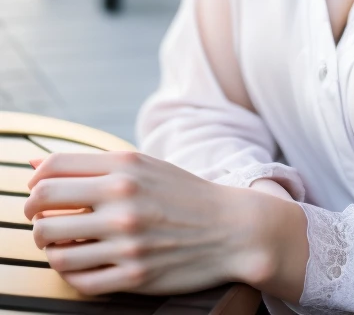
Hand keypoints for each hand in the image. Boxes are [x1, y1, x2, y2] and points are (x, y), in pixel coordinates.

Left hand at [24, 151, 273, 296]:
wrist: (231, 228)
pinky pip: (77, 280)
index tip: (39, 192)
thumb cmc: (182, 194)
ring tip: (65, 244)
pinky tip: (83, 263)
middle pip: (43, 209)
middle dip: (35, 217)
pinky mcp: (133, 275)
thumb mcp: (144, 166)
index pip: (52, 169)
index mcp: (125, 167)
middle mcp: (123, 200)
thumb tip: (34, 162)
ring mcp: (127, 239)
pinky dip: (71, 273)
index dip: (35, 181)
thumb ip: (92, 164)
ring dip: (51, 248)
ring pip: (54, 250)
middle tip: (44, 220)